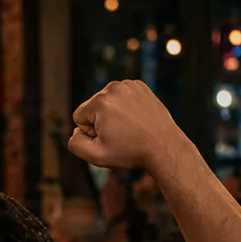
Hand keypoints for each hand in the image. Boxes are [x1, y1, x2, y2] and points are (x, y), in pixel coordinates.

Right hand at [68, 80, 194, 170]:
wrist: (164, 146)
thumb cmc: (131, 152)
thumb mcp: (96, 156)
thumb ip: (75, 144)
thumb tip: (76, 131)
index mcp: (100, 102)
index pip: (79, 116)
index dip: (90, 132)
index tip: (109, 139)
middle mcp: (113, 88)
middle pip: (93, 107)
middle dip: (101, 121)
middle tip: (121, 135)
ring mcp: (128, 85)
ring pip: (107, 101)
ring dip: (113, 114)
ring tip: (129, 127)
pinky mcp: (140, 86)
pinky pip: (122, 96)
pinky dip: (126, 107)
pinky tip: (136, 119)